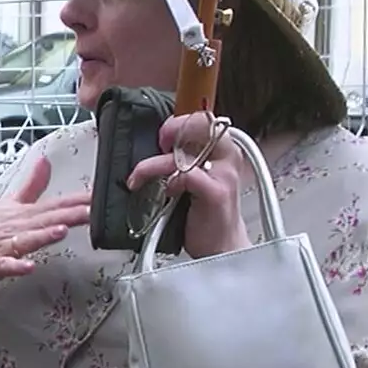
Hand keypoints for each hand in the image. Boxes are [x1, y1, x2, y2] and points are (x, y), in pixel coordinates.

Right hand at [0, 156, 91, 292]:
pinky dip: (15, 266)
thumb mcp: (11, 202)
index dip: (77, 201)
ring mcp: (4, 246)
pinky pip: (5, 266)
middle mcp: (17, 227)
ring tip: (60, 231)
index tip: (98, 196)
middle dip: (68, 216)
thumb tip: (45, 160)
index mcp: (25, 214)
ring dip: (42, 235)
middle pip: (45, 220)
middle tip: (90, 212)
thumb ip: (32, 184)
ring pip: (26, 240)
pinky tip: (28, 266)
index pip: (55, 205)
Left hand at [126, 112, 253, 258]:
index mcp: (223, 150)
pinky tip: (166, 192)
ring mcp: (224, 175)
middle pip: (203, 124)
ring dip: (154, 164)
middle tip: (158, 145)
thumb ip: (182, 160)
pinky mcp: (216, 194)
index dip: (180, 121)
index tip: (163, 135)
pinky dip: (169, 181)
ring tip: (140, 177)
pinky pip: (188, 175)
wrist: (221, 247)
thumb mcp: (193, 179)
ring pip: (186, 152)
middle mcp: (228, 157)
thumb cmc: (203, 213)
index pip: (204, 119)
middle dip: (173, 129)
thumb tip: (155, 148)